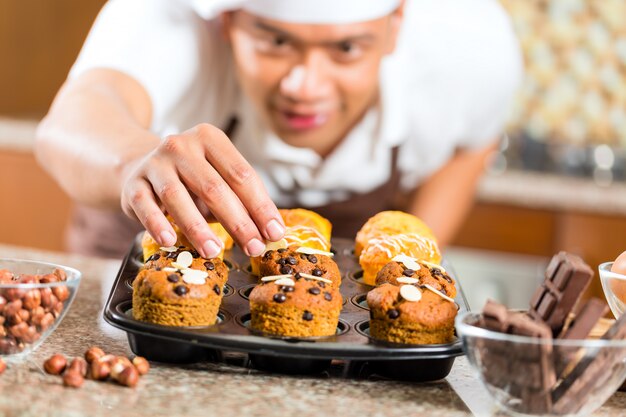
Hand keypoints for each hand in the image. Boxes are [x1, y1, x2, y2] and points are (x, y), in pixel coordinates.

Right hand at [121, 123, 284, 256]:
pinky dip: (157, 224)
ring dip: (198, 227)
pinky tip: (171, 241)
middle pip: (214, 187)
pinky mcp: (133, 183)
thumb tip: (272, 232)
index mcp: (210, 138)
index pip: (242, 174)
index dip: (261, 206)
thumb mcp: (219, 178)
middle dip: (238, 222)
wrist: (141, 166)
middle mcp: (181, 145)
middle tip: (254, 248)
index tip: (275, 232)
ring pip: (177, 196)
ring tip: (215, 251)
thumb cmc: (192, 178)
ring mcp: (155, 162)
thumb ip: (242, 199)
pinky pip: (144, 205)